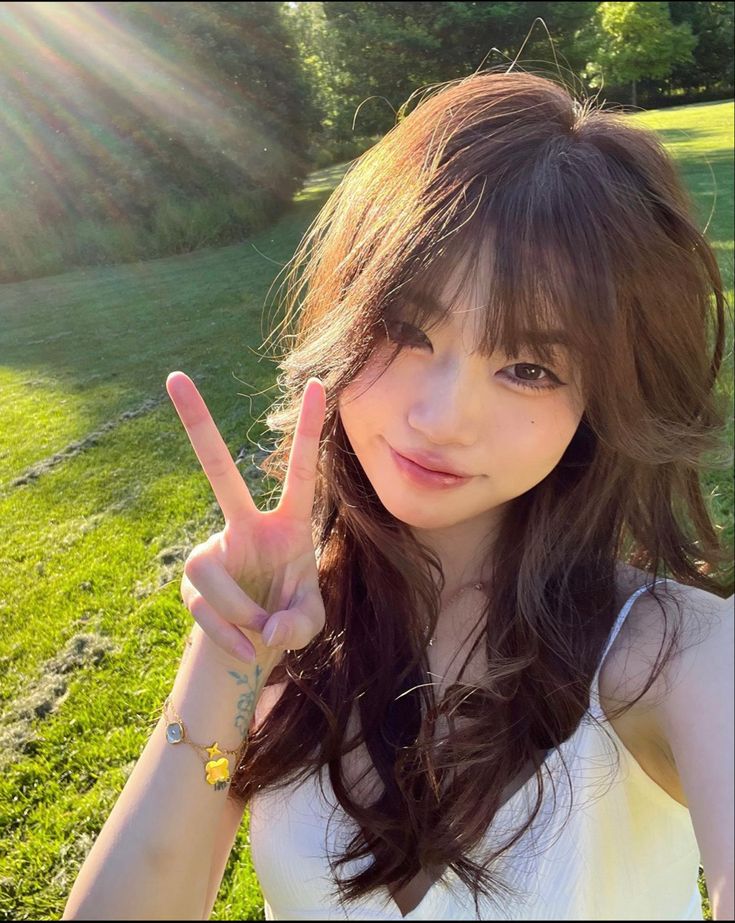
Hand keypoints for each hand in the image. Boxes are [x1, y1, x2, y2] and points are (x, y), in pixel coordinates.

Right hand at [166, 371, 326, 663]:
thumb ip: (299, 626)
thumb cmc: (290, 619)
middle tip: (174, 377)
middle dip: (198, 426)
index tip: (316, 383)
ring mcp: (214, 549)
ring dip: (239, 613)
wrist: (255, 646)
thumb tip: (269, 629)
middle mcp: (246, 526)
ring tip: (261, 636)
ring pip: (211, 573)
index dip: (307, 431)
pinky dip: (228, 636)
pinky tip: (246, 652)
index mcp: (288, 525)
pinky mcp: (193, 581)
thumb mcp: (309, 624)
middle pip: (217, 471)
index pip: (300, 472)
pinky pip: (203, 606)